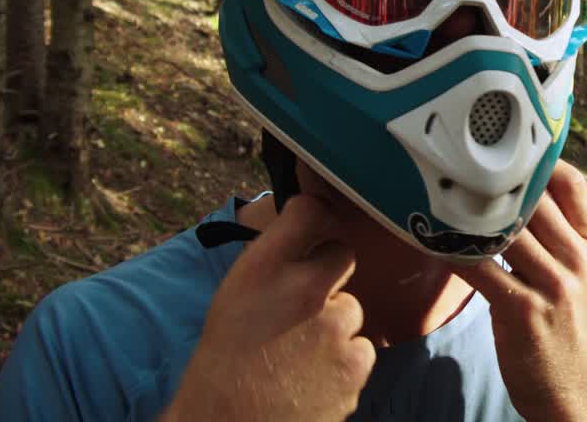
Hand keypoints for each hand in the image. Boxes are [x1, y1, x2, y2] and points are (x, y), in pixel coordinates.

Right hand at [160, 196, 375, 421]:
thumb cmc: (224, 361)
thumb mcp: (235, 294)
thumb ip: (274, 259)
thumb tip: (306, 223)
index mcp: (264, 269)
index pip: (310, 211)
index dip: (316, 216)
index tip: (315, 225)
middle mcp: (304, 289)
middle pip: (342, 256)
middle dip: (328, 275)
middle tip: (302, 305)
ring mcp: (336, 328)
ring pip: (353, 309)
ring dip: (336, 325)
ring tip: (299, 353)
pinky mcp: (355, 363)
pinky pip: (362, 348)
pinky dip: (345, 359)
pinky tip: (313, 375)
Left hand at [455, 160, 586, 421]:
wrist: (572, 391)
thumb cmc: (567, 328)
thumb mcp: (582, 277)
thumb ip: (561, 237)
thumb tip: (522, 193)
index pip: (573, 184)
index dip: (540, 161)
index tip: (506, 151)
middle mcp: (578, 261)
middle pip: (535, 199)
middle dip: (494, 183)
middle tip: (457, 166)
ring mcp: (554, 286)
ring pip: (506, 229)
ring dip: (468, 214)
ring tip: (438, 196)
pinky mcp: (524, 311)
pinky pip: (480, 268)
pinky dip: (454, 252)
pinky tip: (433, 241)